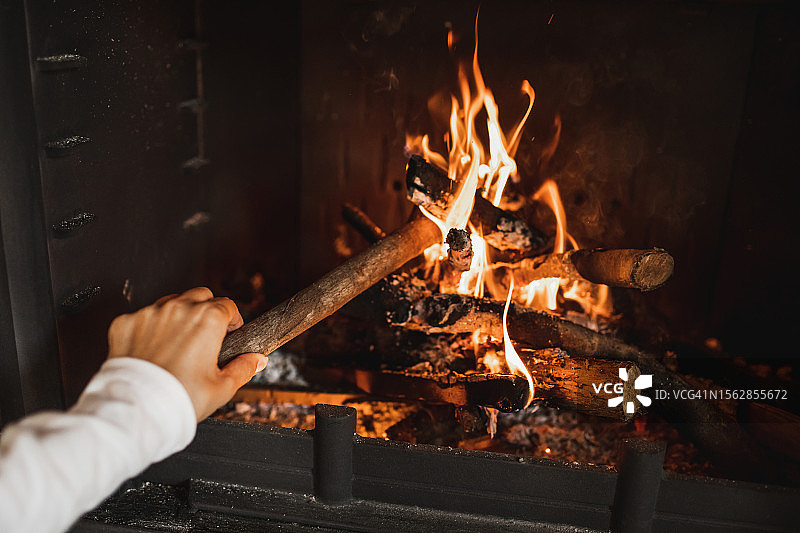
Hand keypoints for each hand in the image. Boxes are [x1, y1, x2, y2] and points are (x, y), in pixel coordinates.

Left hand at [107, 287, 266, 420]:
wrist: (136, 410)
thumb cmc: (178, 398)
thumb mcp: (222, 388)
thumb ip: (243, 369)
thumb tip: (257, 360)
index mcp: (207, 320)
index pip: (228, 305)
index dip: (232, 320)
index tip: (230, 332)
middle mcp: (178, 309)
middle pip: (201, 296)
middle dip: (207, 310)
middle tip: (206, 336)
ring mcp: (150, 314)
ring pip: (171, 302)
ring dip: (179, 316)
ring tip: (178, 344)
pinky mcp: (126, 323)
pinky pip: (144, 317)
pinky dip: (150, 329)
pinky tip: (153, 350)